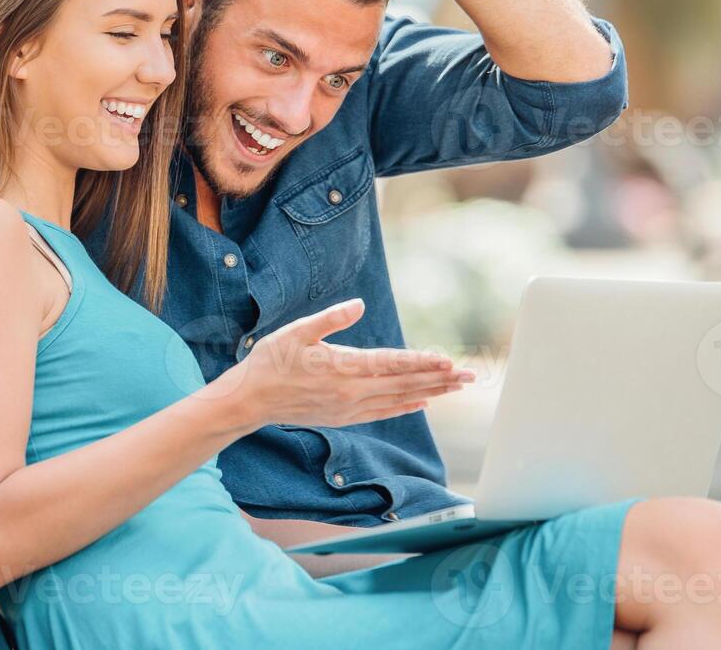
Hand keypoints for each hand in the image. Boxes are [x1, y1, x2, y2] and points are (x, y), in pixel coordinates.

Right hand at [224, 298, 473, 428]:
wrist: (250, 401)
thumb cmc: (270, 362)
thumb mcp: (296, 331)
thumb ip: (330, 319)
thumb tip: (359, 305)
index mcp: (343, 368)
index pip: (392, 364)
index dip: (422, 362)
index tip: (448, 361)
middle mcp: (352, 392)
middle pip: (405, 385)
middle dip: (440, 379)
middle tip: (470, 376)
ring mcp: (349, 407)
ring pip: (399, 400)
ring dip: (430, 393)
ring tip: (456, 387)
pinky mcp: (344, 416)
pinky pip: (383, 412)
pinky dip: (406, 407)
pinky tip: (422, 403)